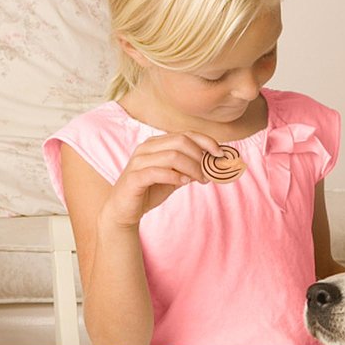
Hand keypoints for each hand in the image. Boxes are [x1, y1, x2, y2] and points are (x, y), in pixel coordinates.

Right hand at [101, 132, 222, 227]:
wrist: (124, 210)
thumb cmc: (149, 190)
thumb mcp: (173, 177)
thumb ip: (189, 168)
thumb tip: (213, 164)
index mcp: (156, 143)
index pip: (185, 134)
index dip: (206, 141)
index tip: (220, 154)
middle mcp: (146, 148)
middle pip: (181, 141)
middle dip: (200, 156)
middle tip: (209, 173)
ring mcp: (138, 161)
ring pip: (172, 156)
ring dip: (192, 168)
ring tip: (200, 180)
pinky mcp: (134, 177)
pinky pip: (157, 172)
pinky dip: (174, 176)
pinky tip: (183, 182)